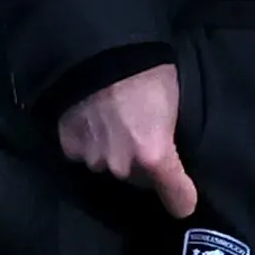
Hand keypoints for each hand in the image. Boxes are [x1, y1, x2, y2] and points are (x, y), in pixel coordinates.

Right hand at [58, 63, 197, 218]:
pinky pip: (84, 153)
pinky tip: (93, 119)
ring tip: (115, 122)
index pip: (175, 194)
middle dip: (142, 164)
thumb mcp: (171, 104)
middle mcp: (123, 166)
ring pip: (109, 165)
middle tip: (142, 135)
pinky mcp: (69, 147)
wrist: (101, 51)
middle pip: (137, 178)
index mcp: (155, 155)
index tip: (185, 203)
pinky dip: (89, 141)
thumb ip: (166, 136)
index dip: (182, 199)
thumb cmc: (148, 71)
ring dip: (113, 151)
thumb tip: (164, 147)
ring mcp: (93, 158)